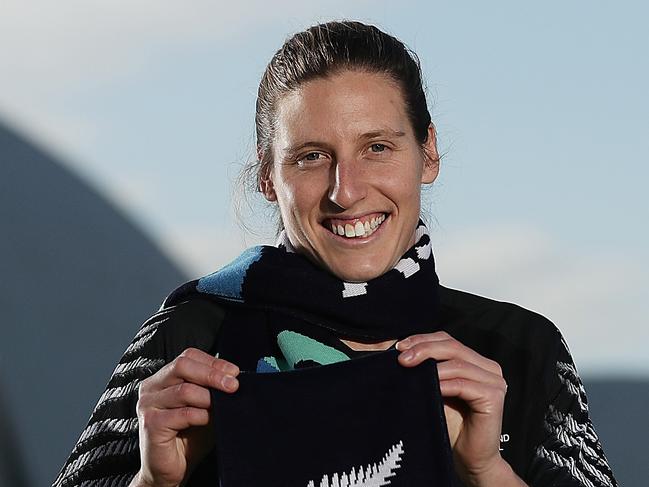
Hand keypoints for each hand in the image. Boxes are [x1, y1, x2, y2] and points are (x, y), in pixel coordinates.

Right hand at [132, 348, 239, 486]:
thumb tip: (234, 376)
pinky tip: (208, 421)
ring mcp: (148, 404)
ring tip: (221, 406)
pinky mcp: (151, 423)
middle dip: (213, 374)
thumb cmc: (189, 436)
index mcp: (162, 378)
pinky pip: (183, 413)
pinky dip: (201, 416)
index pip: (188, 356)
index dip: (213, 362)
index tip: (234, 372)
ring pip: (185, 390)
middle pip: (183, 365)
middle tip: (233, 385)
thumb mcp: (205, 406)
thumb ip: (213, 390)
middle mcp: (151, 387)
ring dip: (209, 397)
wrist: (172, 470)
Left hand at [396, 332, 513, 485]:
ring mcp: (494, 381)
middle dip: (424, 349)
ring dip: (431, 367)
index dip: (422, 340)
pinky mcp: (494, 396)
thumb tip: (400, 352)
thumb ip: (426, 371)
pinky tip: (431, 389)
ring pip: (458, 363)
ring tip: (410, 372)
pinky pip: (464, 384)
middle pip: (452, 347)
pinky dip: (444, 384)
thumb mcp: (435, 391)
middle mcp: (489, 368)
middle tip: (402, 359)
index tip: (398, 347)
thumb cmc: (450, 426)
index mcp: (476, 362)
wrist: (468, 459)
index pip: (447, 340)